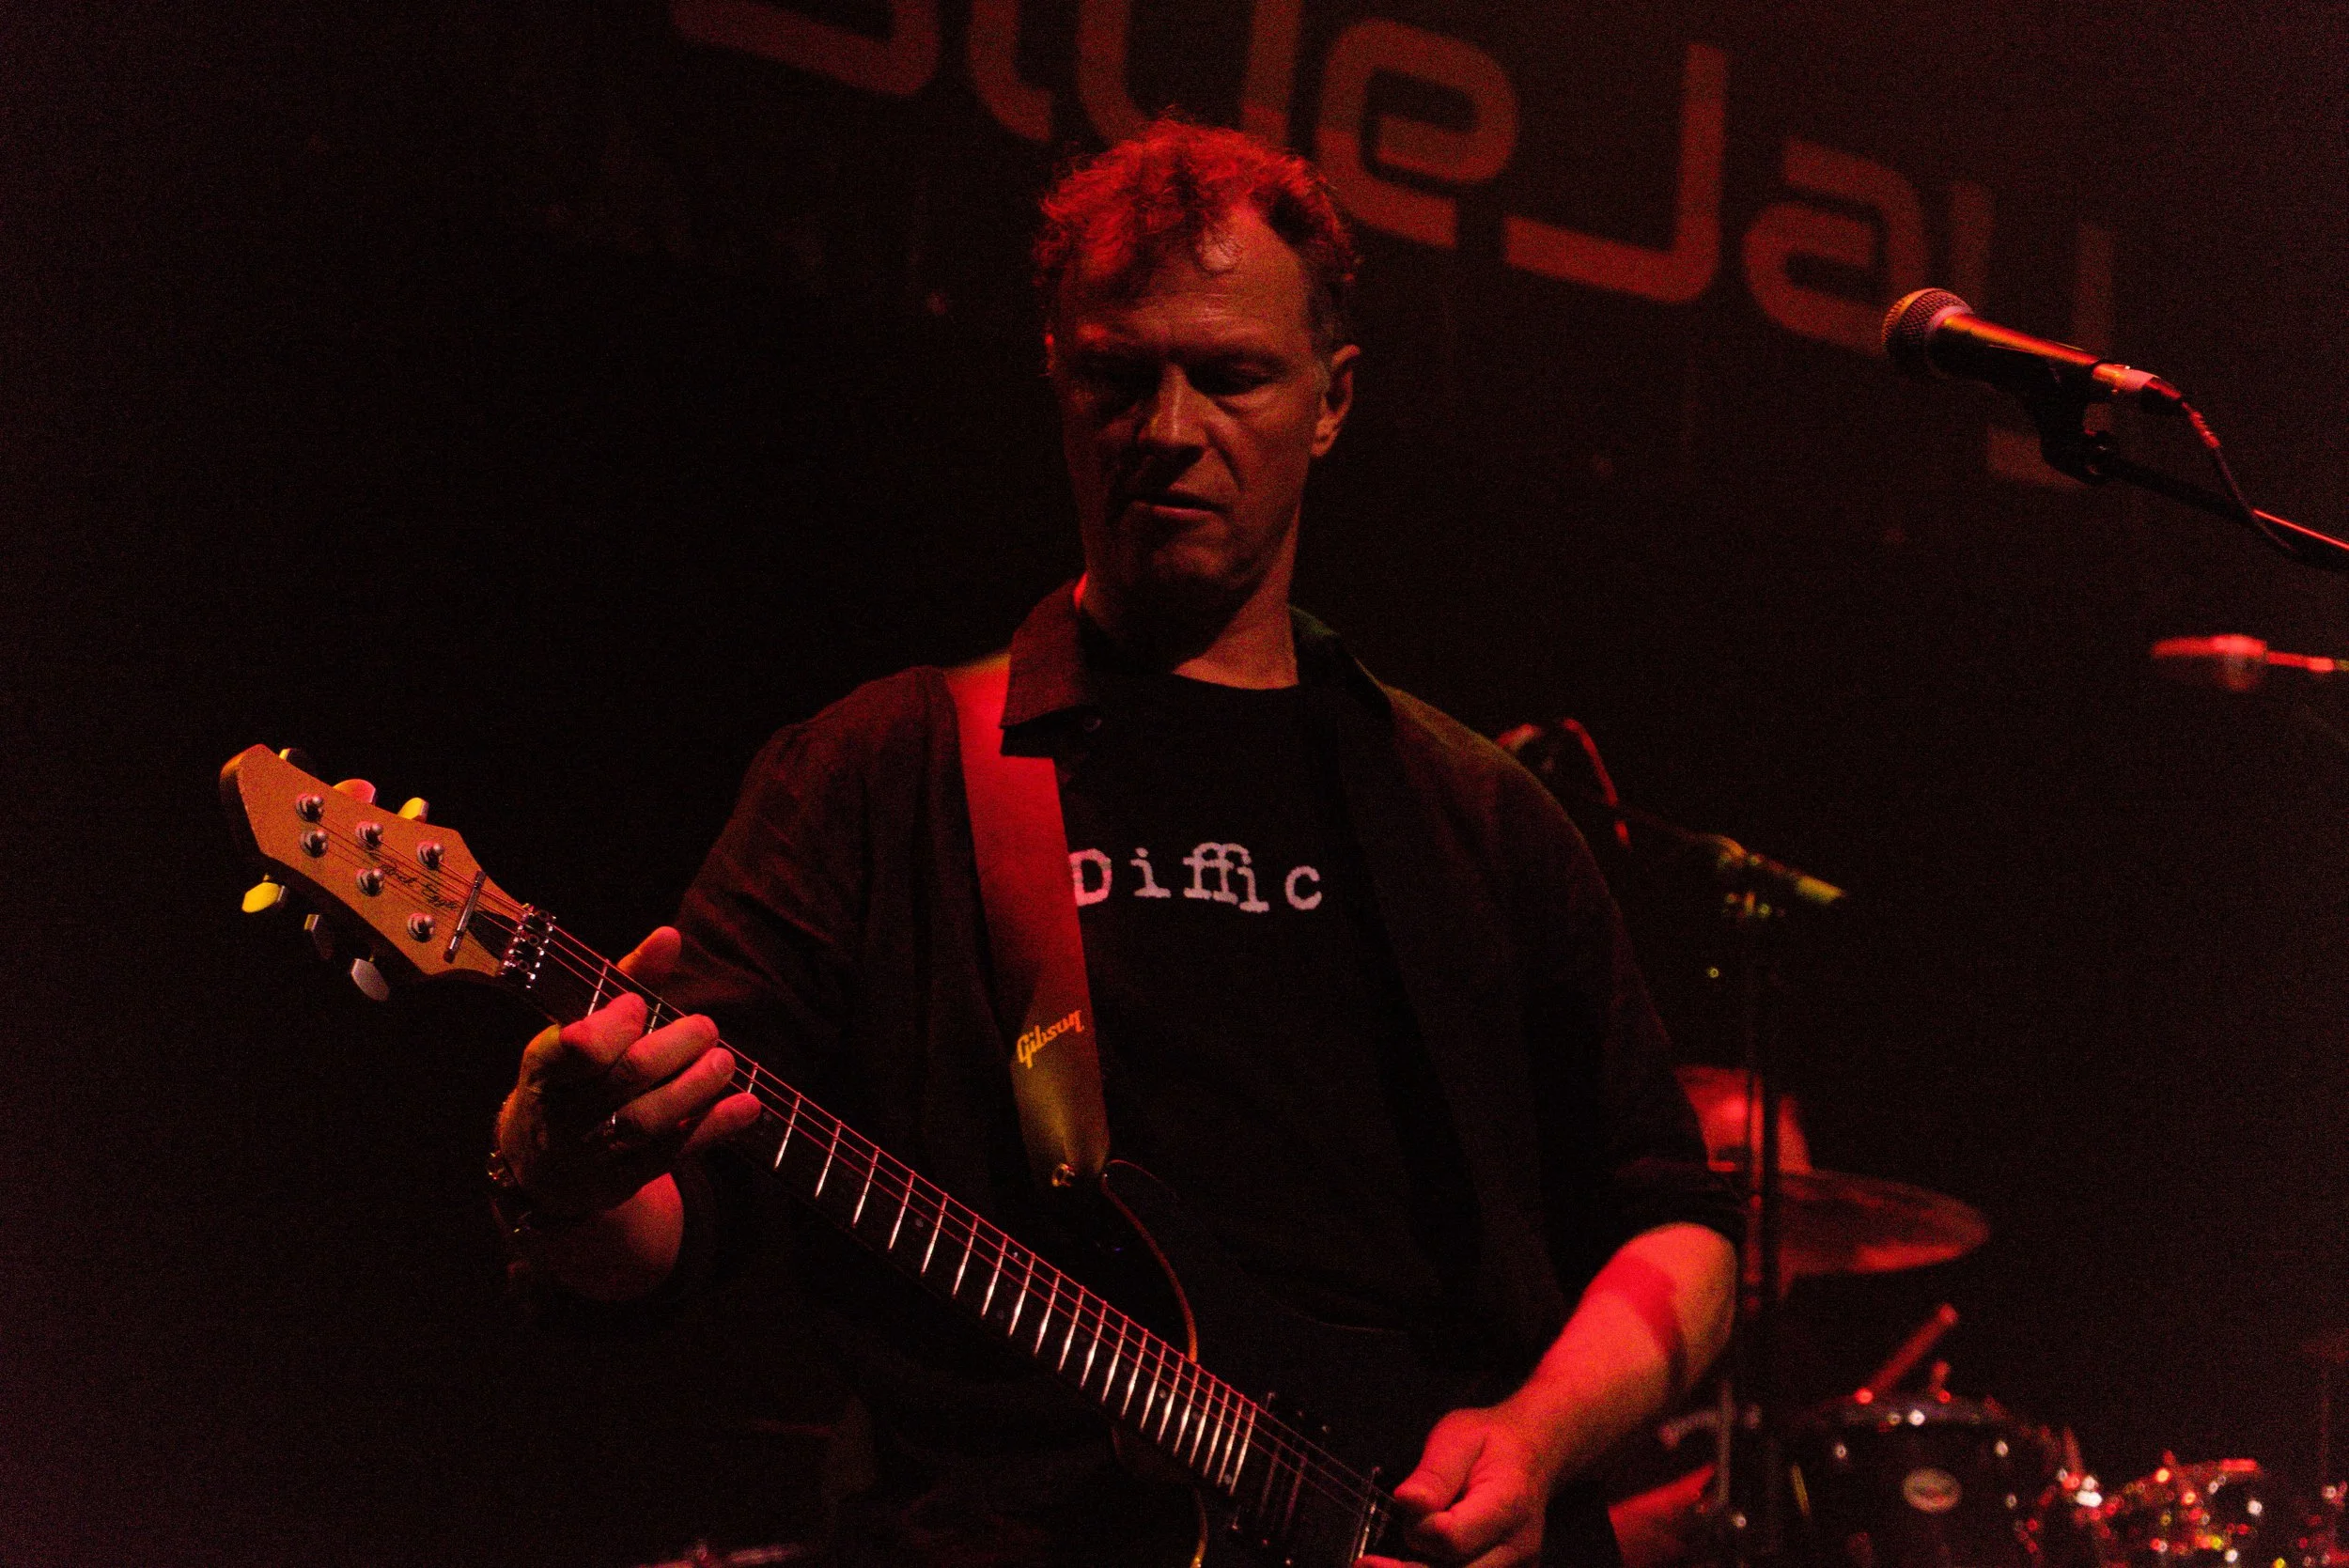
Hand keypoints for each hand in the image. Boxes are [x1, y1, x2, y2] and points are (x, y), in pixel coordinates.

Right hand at [493, 926, 762, 1219]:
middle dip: (672, 1049)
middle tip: (706, 1028)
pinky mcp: (626, 1178)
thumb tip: (669, 936)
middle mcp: (565, 1112)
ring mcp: (594, 1151)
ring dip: (696, 1088)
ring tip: (725, 1061)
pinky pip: (673, 1154)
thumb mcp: (582, 1024)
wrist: (544, 1163)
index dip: (613, 1026)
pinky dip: (714, 1128)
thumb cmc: (573, 1072)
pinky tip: (748, 1105)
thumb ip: (628, 979)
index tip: (639, 1006)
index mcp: (545, 1066)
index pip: (575, 1050)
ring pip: (647, 1121)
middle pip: (624, 1079)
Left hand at [1359, 1403, 1557, 1567]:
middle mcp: (1517, 1547)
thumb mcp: (1457, 1437)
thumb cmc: (1490, 1441)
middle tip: (1365, 1563)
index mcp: (1508, 1505)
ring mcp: (1516, 1567)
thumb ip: (1434, 1473)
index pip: (1452, 1538)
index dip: (1419, 1529)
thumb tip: (1407, 1501)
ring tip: (1377, 1566)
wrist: (1533, 1455)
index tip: (1405, 1508)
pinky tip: (1408, 1566)